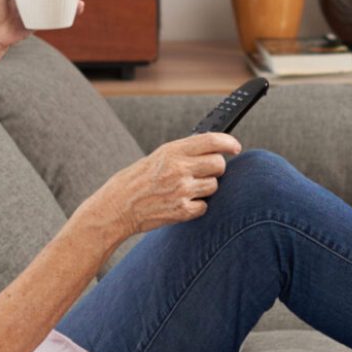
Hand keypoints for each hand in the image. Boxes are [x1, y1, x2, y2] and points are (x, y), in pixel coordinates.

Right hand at [72, 133, 242, 244]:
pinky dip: (197, 206)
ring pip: (214, 186)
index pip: (211, 141)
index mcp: (172, 151)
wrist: (116, 207)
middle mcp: (179, 168)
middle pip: (219, 164)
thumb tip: (209, 150)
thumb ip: (181, 153)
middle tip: (205, 172)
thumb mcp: (156, 157)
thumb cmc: (134, 181)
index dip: (228, 142)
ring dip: (205, 188)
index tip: (235, 147)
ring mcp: (181, 190)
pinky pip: (204, 206)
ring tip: (186, 189)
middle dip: (216, 168)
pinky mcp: (182, 211)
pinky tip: (182, 203)